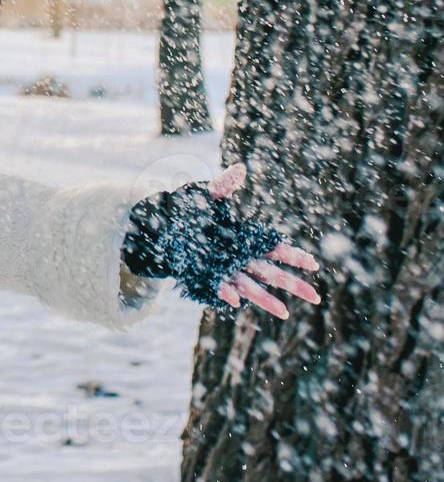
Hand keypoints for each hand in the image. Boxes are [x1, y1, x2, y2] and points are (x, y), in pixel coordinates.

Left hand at [123, 163, 321, 318]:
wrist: (166, 228)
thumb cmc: (194, 211)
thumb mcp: (209, 197)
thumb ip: (224, 185)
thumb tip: (240, 168)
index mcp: (247, 239)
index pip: (275, 249)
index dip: (294, 257)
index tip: (313, 264)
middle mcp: (241, 258)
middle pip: (271, 273)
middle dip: (293, 284)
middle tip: (315, 297)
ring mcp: (227, 270)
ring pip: (252, 287)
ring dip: (266, 299)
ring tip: (285, 313)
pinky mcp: (209, 278)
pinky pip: (220, 288)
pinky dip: (227, 294)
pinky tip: (235, 301)